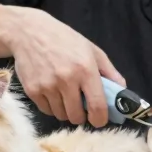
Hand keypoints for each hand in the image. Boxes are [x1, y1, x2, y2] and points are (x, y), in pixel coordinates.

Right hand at [6, 8, 124, 126]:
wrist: (28, 32)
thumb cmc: (64, 39)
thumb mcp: (91, 50)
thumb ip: (109, 72)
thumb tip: (123, 92)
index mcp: (85, 70)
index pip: (97, 106)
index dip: (100, 119)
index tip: (99, 120)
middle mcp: (66, 80)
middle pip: (77, 116)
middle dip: (81, 115)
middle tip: (80, 105)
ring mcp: (47, 86)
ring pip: (61, 115)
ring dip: (65, 111)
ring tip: (65, 96)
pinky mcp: (32, 91)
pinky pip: (46, 110)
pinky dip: (52, 106)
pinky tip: (52, 92)